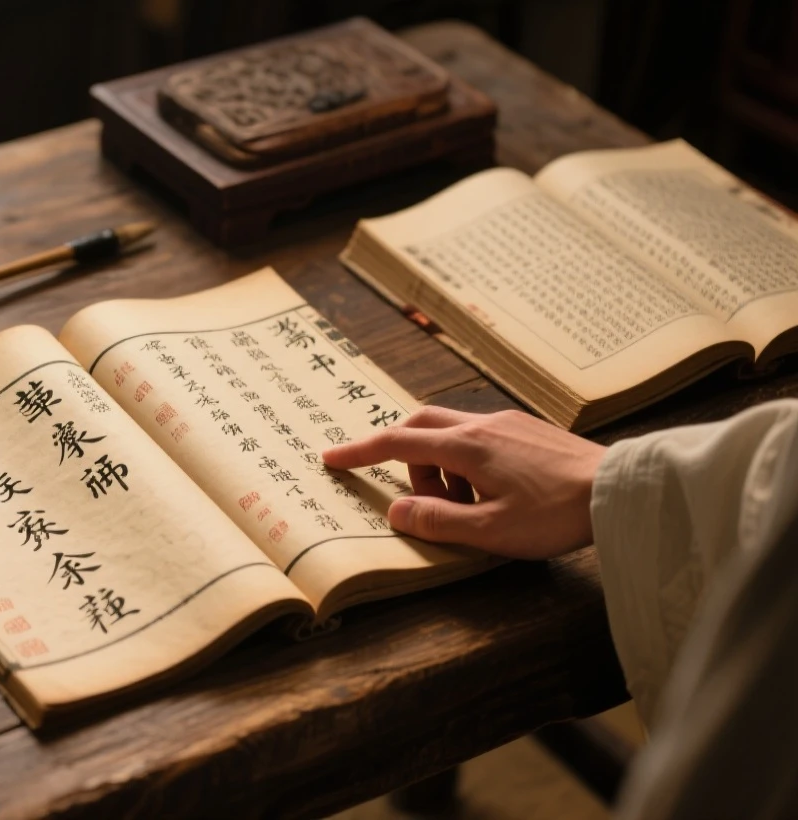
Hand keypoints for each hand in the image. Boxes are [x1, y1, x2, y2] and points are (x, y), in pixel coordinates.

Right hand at [320, 407, 606, 558]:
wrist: (622, 489)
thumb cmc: (556, 515)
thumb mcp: (490, 531)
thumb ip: (437, 521)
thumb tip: (394, 511)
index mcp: (466, 446)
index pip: (397, 442)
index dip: (360, 451)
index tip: (332, 457)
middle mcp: (482, 424)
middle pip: (420, 425)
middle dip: (404, 455)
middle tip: (417, 497)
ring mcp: (508, 422)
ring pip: (452, 431)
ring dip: (442, 465)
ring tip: (470, 507)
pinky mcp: (529, 429)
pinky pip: (481, 436)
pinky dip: (469, 461)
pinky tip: (496, 494)